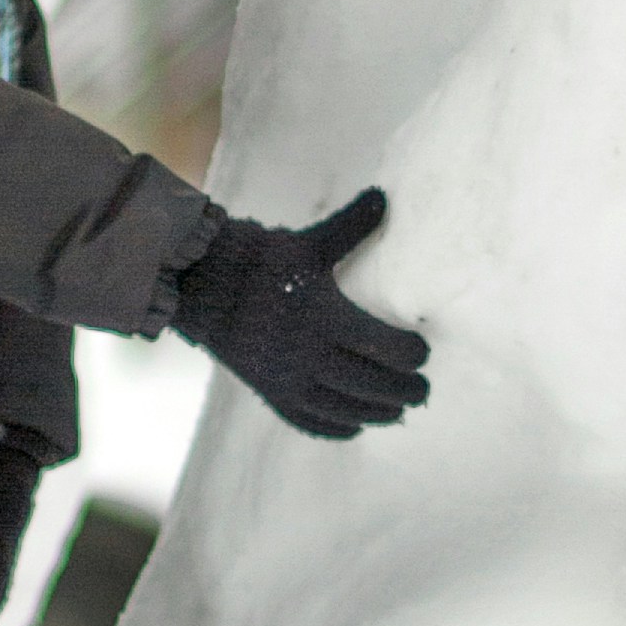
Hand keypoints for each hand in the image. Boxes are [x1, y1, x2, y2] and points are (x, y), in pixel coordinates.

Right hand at [168, 188, 429, 441]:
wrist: (201, 284)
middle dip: (402, 390)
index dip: (409, 354)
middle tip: (423, 391)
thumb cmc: (260, 260)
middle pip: (369, 384)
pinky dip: (333, 428)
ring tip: (397, 413)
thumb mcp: (308, 244)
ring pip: (342, 407)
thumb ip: (351, 226)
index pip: (382, 347)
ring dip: (375, 413)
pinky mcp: (267, 390)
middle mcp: (306, 355)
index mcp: (323, 317)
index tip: (424, 353)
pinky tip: (354, 427)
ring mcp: (285, 378)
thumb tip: (382, 197)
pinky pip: (306, 419)